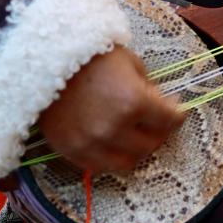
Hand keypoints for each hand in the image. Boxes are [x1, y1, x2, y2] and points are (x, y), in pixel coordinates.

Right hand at [39, 46, 185, 173]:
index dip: (177, 115)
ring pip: (126, 162)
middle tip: (157, 122)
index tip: (176, 110)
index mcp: (133, 102)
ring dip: (136, 150)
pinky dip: (111, 157)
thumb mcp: (131, 63)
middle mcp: (114, 128)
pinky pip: (99, 166)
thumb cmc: (92, 56)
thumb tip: (160, 104)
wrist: (45, 59)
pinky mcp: (70, 151)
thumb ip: (148, 88)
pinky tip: (112, 142)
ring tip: (135, 135)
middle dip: (159, 132)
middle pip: (151, 144)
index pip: (169, 121)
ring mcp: (91, 144)